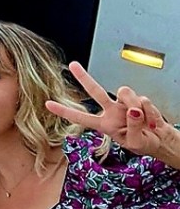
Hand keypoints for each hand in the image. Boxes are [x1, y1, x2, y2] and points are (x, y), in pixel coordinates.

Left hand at [46, 61, 169, 157]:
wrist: (161, 140)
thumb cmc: (144, 143)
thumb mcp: (135, 143)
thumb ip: (132, 127)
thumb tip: (133, 110)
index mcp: (104, 124)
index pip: (80, 117)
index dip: (64, 110)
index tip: (48, 104)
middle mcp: (112, 111)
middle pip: (95, 91)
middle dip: (84, 77)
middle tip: (73, 65)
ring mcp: (125, 104)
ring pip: (124, 92)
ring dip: (135, 105)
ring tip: (144, 122)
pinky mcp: (139, 99)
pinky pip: (143, 100)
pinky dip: (150, 111)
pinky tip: (151, 121)